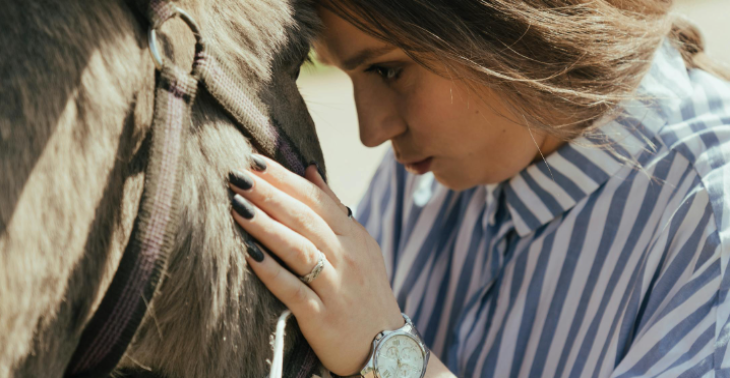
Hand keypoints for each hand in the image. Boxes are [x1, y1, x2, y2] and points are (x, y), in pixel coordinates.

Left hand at [228, 155, 403, 374]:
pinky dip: (272, 271)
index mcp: (353, 236)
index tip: (255, 160)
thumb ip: (333, 207)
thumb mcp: (359, 244)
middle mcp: (347, 257)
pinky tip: (249, 254)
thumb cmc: (365, 291)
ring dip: (267, 226)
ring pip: (299, 249)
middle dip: (270, 194)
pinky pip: (294, 290)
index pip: (316, 198)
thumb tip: (309, 169)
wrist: (385, 345)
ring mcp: (336, 287)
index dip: (285, 178)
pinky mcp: (323, 317)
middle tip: (238, 174)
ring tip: (237, 206)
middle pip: (305, 218)